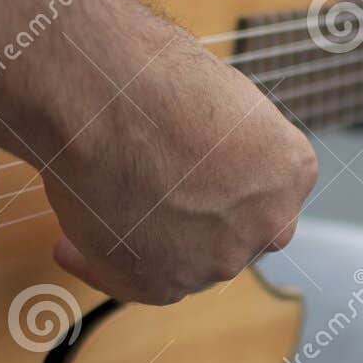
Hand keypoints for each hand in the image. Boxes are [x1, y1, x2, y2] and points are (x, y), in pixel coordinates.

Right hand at [42, 10, 317, 305]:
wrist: (105, 101)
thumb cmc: (152, 77)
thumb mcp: (214, 100)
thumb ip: (221, 144)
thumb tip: (192, 153)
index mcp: (290, 169)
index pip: (263, 194)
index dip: (223, 188)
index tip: (193, 182)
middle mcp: (267, 222)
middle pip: (233, 234)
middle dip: (197, 223)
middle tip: (151, 203)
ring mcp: (218, 260)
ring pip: (184, 262)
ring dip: (149, 246)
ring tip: (100, 214)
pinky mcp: (163, 285)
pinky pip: (132, 283)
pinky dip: (99, 265)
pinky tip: (71, 242)